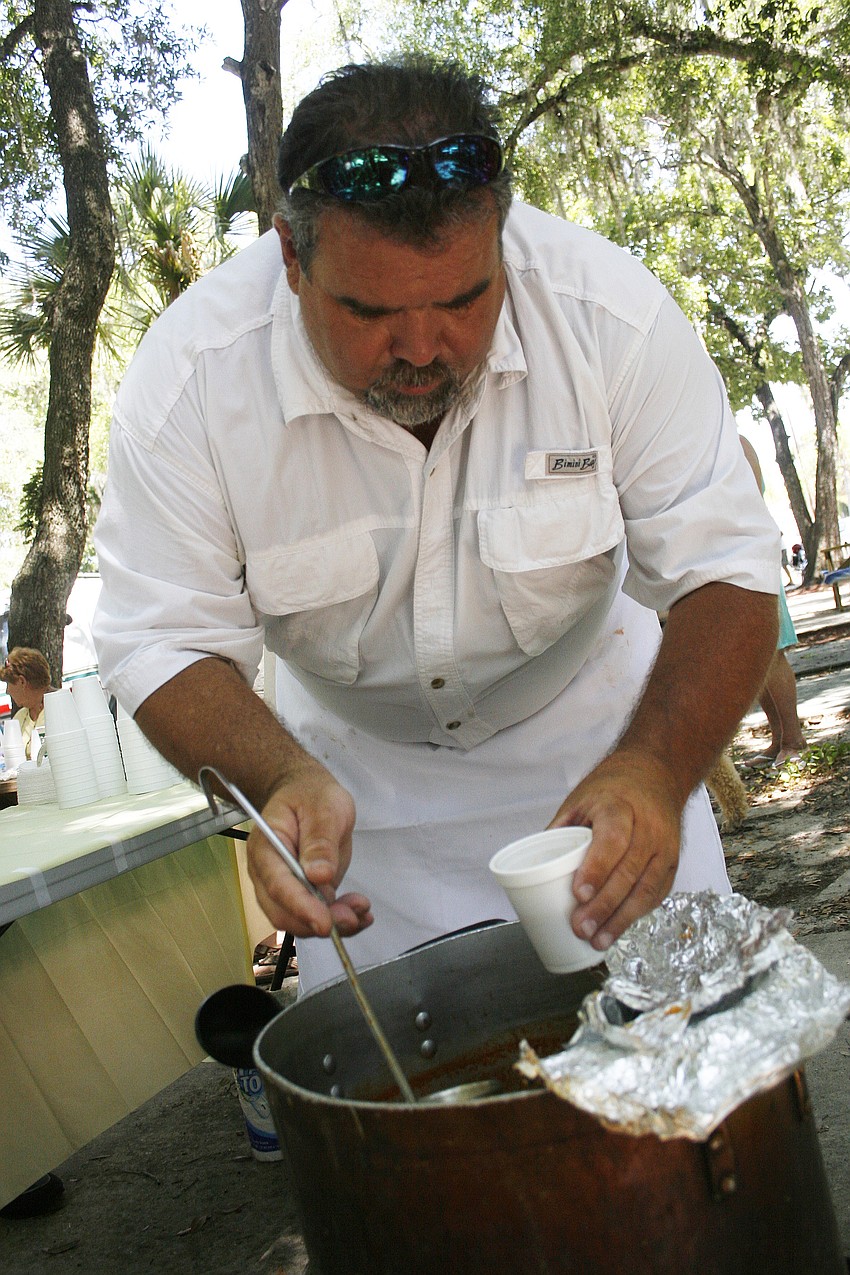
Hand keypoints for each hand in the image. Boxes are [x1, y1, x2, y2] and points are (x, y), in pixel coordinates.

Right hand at [245, 758, 372, 938]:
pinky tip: (360, 914)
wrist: (307, 793)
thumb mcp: (323, 808)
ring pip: (300, 921)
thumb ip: (320, 841)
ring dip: (332, 923)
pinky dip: (339, 921)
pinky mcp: (304, 893)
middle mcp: (269, 873)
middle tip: (351, 917)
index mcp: (267, 847)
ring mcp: (285, 886)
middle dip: (317, 921)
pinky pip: (316, 916)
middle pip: (284, 912)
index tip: (324, 922)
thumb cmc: (310, 794)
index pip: (278, 885)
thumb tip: (319, 876)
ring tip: (361, 911)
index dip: (300, 907)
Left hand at [549, 749, 683, 951]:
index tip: (579, 894)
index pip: (613, 840)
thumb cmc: (612, 789)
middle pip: (629, 871)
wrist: (655, 775)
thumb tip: (533, 867)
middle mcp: (648, 827)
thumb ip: (561, 831)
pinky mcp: (672, 862)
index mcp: (619, 806)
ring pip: (646, 888)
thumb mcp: (581, 800)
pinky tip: (618, 929)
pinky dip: (637, 914)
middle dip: (604, 905)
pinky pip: (657, 893)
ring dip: (622, 919)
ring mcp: (664, 846)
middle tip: (581, 928)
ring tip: (598, 940)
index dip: (597, 869)